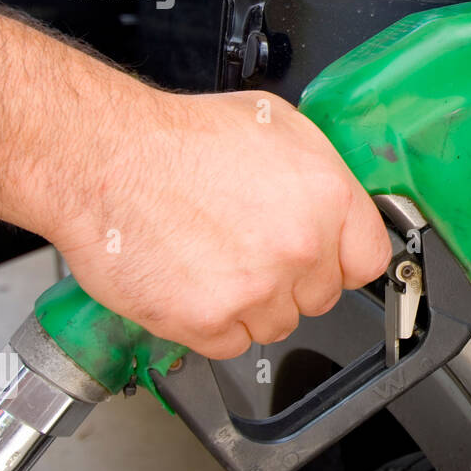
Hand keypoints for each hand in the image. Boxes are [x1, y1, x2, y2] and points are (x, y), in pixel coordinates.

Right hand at [48, 87, 391, 358]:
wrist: (101, 157)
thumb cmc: (177, 137)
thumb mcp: (277, 126)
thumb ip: (319, 176)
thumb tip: (335, 206)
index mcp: (327, 198)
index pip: (369, 260)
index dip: (341, 259)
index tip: (324, 259)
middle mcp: (300, 247)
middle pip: (321, 297)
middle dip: (292, 280)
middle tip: (250, 249)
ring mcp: (257, 290)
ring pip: (277, 324)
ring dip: (253, 305)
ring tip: (214, 261)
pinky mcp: (209, 322)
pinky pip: (231, 344)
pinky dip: (212, 324)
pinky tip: (192, 282)